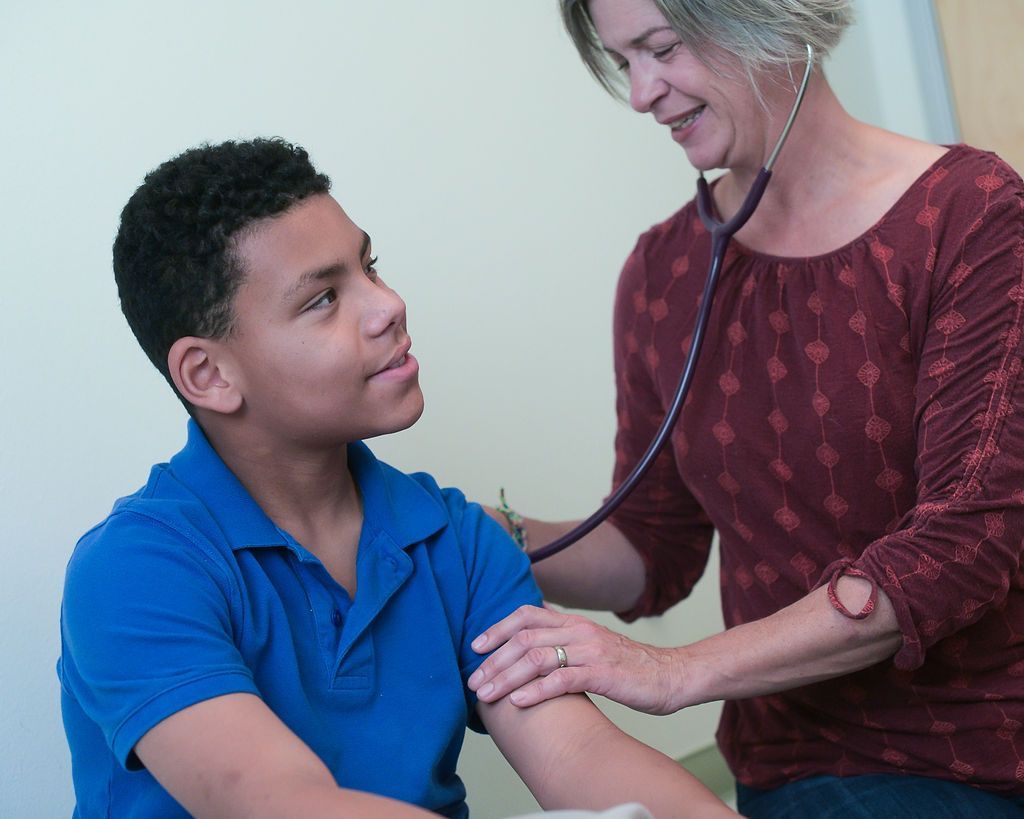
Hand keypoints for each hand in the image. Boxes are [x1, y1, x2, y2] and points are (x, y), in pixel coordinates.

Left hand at [468, 605, 683, 714]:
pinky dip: (536, 690)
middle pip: (525, 637)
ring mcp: (591, 651)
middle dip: (494, 660)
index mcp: (575, 623)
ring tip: (487, 694)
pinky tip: (518, 702)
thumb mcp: (594, 648)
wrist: (672, 676)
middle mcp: (579, 631)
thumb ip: (565, 646)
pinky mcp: (603, 674)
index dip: (498, 628)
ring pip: (537, 657)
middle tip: (474, 681)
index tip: (476, 647)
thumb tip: (531, 655)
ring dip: (507, 676)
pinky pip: (561, 679)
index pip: (527, 615)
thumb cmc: (631, 668)